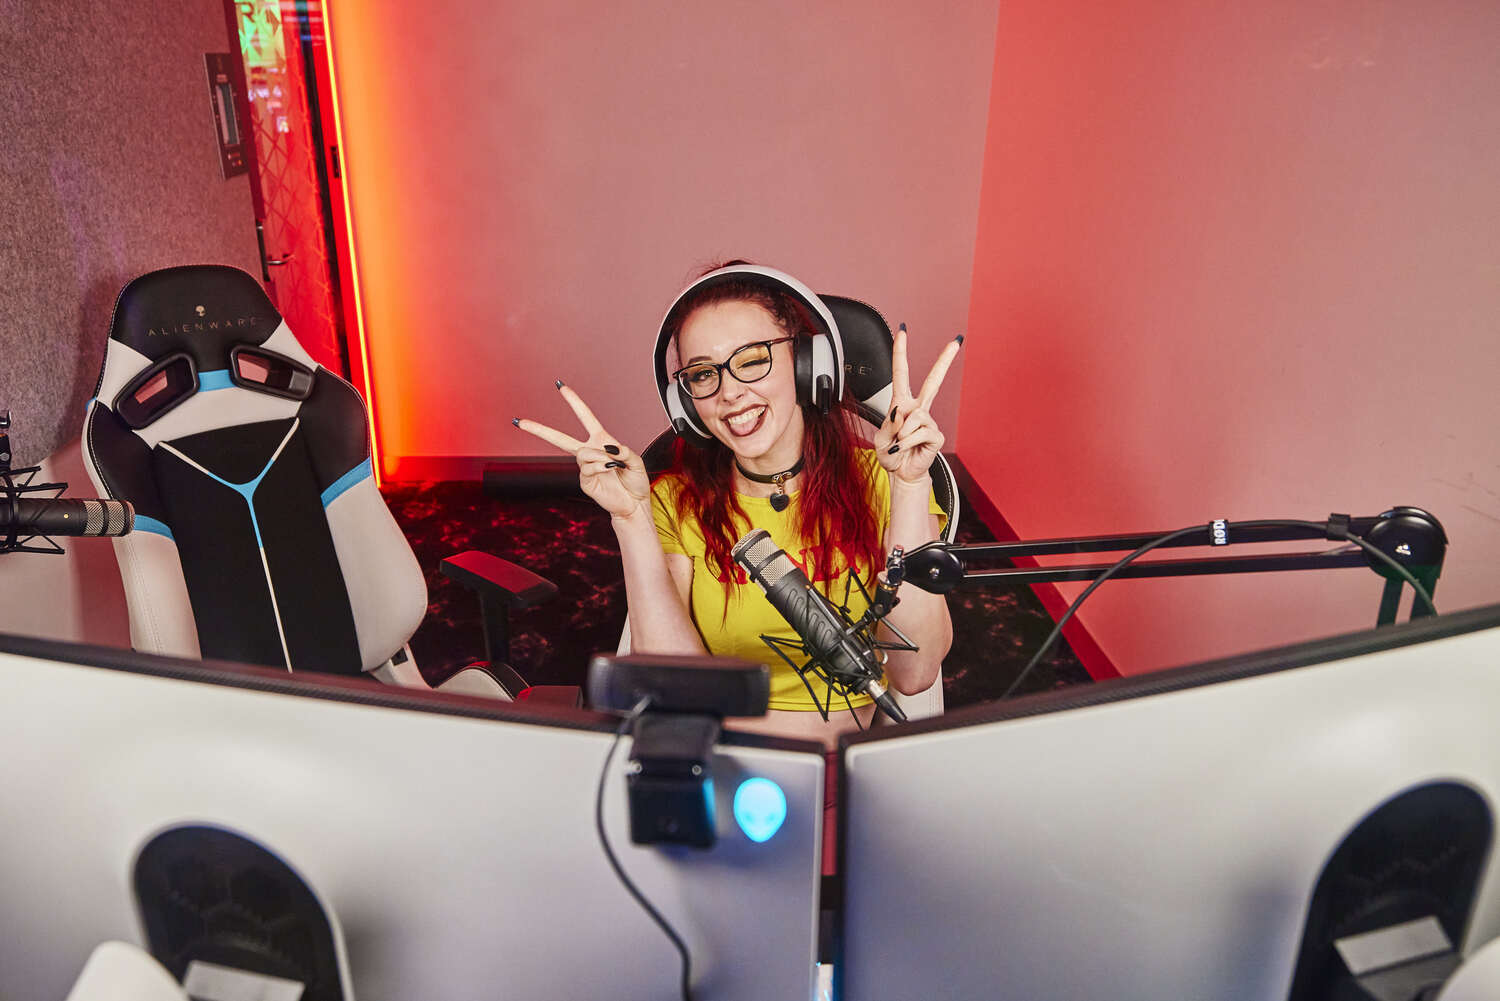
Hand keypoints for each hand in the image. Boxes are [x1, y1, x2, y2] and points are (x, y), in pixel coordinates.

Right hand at [513, 382, 650, 519]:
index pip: (585, 417)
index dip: (574, 401)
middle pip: (559, 438)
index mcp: (602, 440)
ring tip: (613, 465)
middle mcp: (590, 452)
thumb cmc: (635, 481)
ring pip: (582, 453)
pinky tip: (610, 470)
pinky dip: (601, 467)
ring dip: (598, 457)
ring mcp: (585, 467)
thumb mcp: (636, 461)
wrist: (634, 504)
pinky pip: (588, 468)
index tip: (561, 386)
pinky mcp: (585, 481)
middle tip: (520, 421)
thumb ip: (624, 452)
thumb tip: (607, 450)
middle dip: (539, 430)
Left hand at [872, 327, 960, 484]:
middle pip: (933, 380)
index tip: (903, 331)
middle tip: (956, 341)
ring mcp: (929, 421)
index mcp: (902, 404)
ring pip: (914, 417)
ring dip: (901, 434)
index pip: (901, 373)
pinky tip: (906, 449)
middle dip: (945, 360)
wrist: (902, 475)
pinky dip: (907, 443)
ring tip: (899, 444)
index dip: (900, 352)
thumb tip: (902, 411)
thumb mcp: (880, 439)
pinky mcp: (936, 435)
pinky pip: (919, 433)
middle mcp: (918, 409)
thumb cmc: (892, 455)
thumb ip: (887, 424)